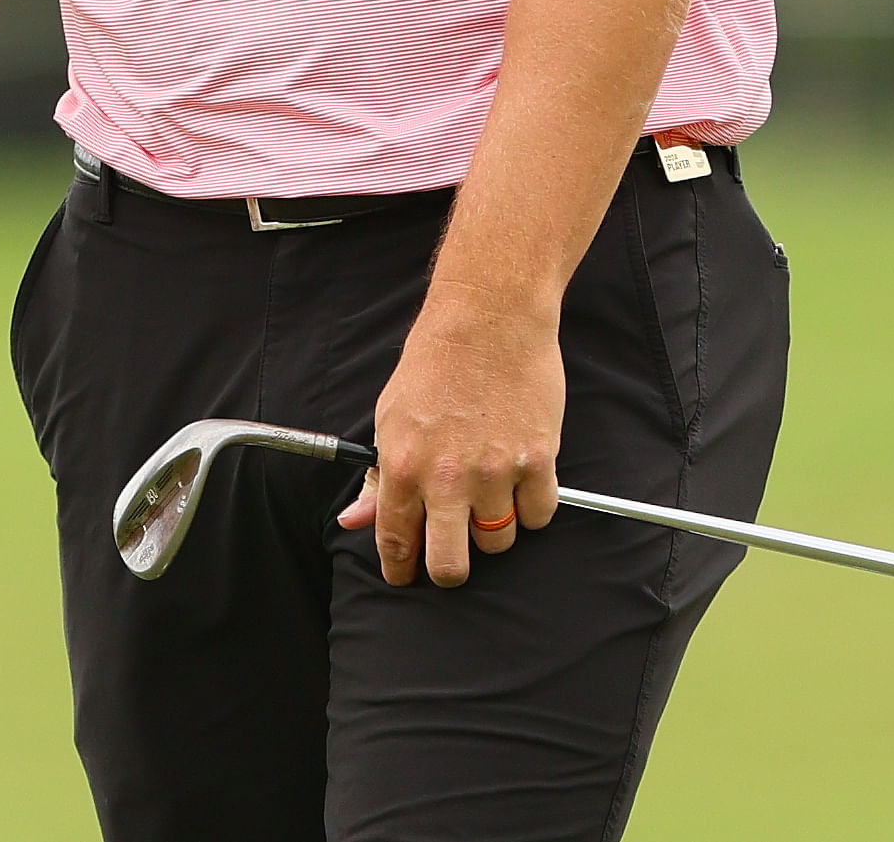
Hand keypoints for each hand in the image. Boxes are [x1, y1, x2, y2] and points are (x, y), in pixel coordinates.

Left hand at [339, 281, 563, 585]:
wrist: (489, 317)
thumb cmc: (436, 362)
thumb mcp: (389, 416)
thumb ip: (377, 478)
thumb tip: (355, 521)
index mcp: (404, 467)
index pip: (397, 544)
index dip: (402, 571)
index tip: (407, 576)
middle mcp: (448, 478)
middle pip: (451, 566)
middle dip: (449, 569)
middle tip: (453, 553)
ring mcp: (496, 471)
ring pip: (499, 543)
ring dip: (494, 530)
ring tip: (490, 498)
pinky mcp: (538, 459)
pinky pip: (539, 515)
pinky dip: (532, 507)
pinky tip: (522, 482)